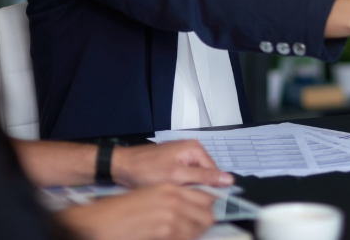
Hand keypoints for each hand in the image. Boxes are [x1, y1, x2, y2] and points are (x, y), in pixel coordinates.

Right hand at [56, 184, 214, 239]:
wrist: (99, 221)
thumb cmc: (120, 209)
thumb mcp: (150, 195)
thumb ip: (173, 200)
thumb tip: (191, 209)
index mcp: (172, 187)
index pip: (206, 197)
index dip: (207, 209)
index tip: (204, 217)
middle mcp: (175, 199)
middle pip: (207, 215)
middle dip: (203, 225)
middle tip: (195, 231)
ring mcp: (171, 216)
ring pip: (198, 230)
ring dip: (193, 235)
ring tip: (181, 236)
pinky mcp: (165, 231)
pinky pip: (185, 239)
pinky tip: (171, 239)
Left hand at [112, 140, 232, 187]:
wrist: (121, 166)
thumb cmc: (145, 169)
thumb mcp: (176, 176)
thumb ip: (203, 178)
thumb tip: (229, 180)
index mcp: (195, 149)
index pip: (214, 172)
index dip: (208, 188)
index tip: (199, 201)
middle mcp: (192, 150)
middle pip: (205, 175)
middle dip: (196, 188)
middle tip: (182, 197)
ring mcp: (183, 156)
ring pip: (194, 179)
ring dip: (187, 188)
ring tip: (175, 193)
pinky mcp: (175, 163)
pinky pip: (185, 178)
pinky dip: (180, 186)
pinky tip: (170, 191)